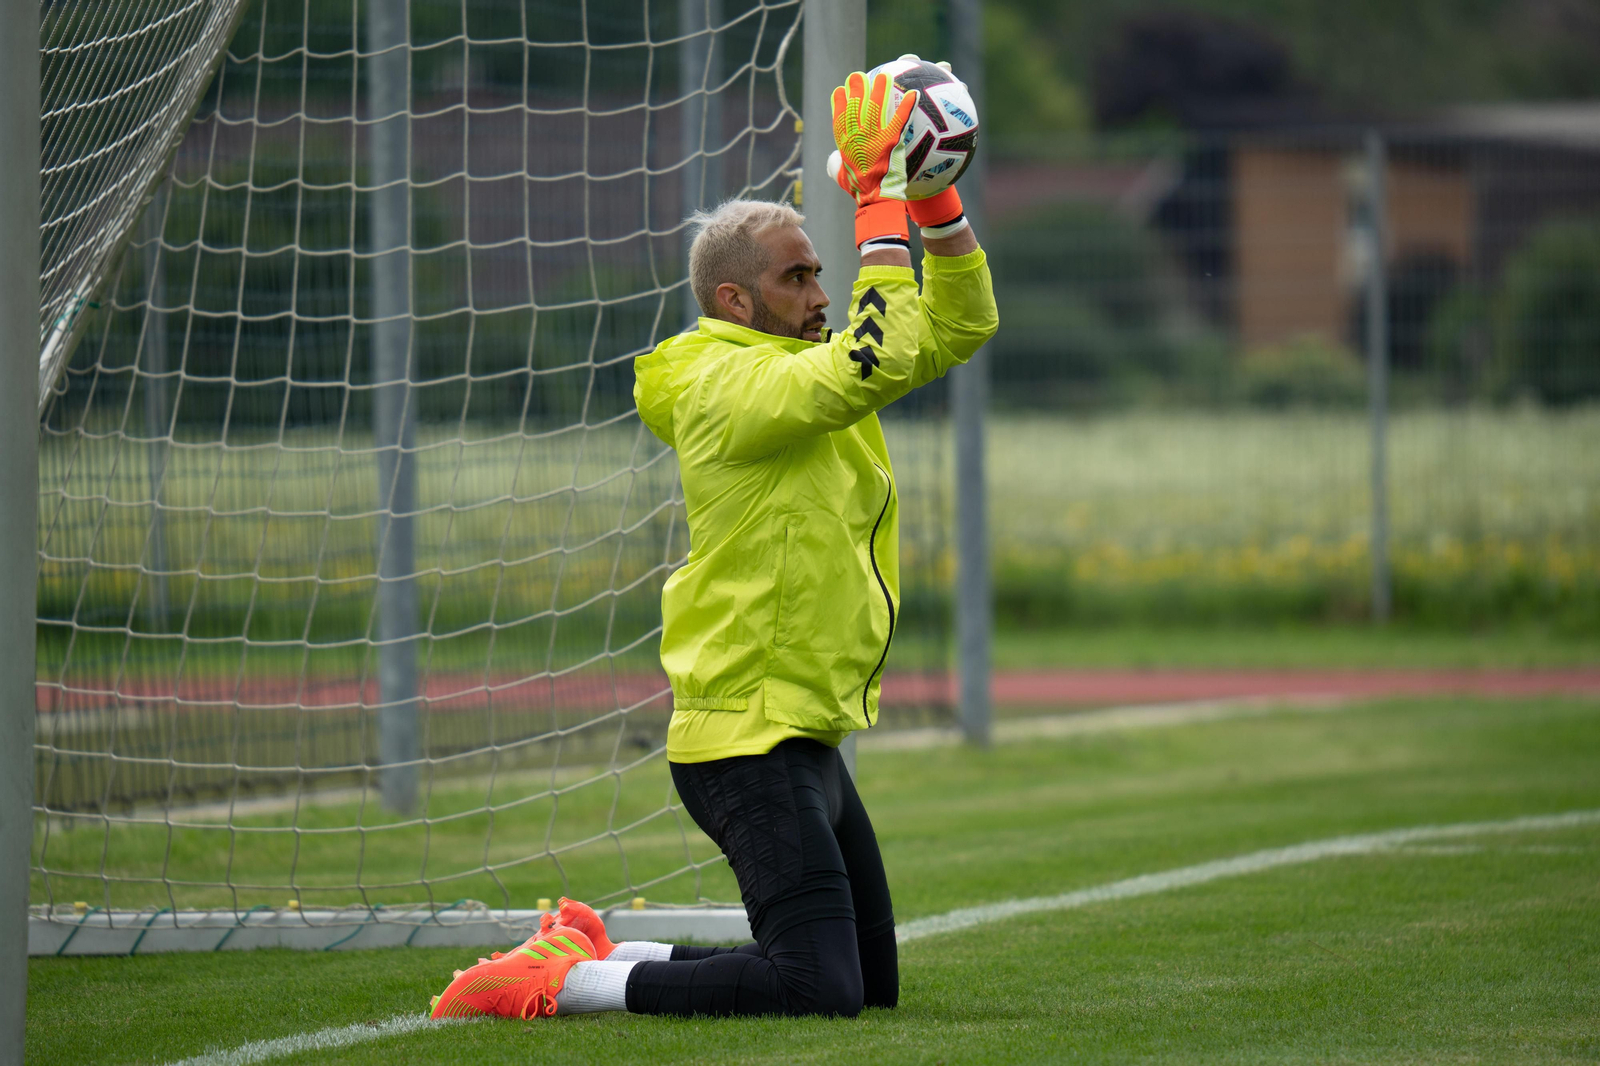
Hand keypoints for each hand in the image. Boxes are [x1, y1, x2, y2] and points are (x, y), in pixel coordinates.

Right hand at [829, 70, 917, 207]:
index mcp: (844, 143)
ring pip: (876, 107)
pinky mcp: (890, 140)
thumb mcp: (841, 177)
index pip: (839, 117)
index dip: (840, 102)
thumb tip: (834, 161)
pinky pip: (900, 119)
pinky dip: (907, 106)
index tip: (841, 90)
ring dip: (880, 90)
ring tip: (884, 76)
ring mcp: (873, 137)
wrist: (874, 198)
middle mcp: (856, 136)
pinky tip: (914, 94)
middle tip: (858, 76)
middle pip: (855, 106)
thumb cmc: (859, 191)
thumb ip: (836, 165)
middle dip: (857, 88)